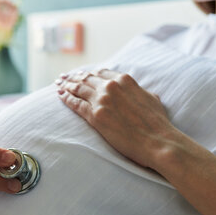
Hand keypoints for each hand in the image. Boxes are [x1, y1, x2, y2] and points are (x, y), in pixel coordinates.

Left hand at [56, 69, 175, 169]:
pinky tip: (60, 95)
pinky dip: (66, 98)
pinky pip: (75, 103)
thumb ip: (140, 92)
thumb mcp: (151, 98)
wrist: (158, 141)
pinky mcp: (95, 116)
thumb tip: (139, 92)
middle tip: (63, 77)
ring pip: (78, 88)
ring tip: (58, 84)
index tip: (80, 74)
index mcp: (124, 80)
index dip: (88, 73)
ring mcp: (102, 100)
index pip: (100, 73)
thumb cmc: (158, 123)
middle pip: (86, 78)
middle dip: (73, 77)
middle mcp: (111, 86)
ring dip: (66, 85)